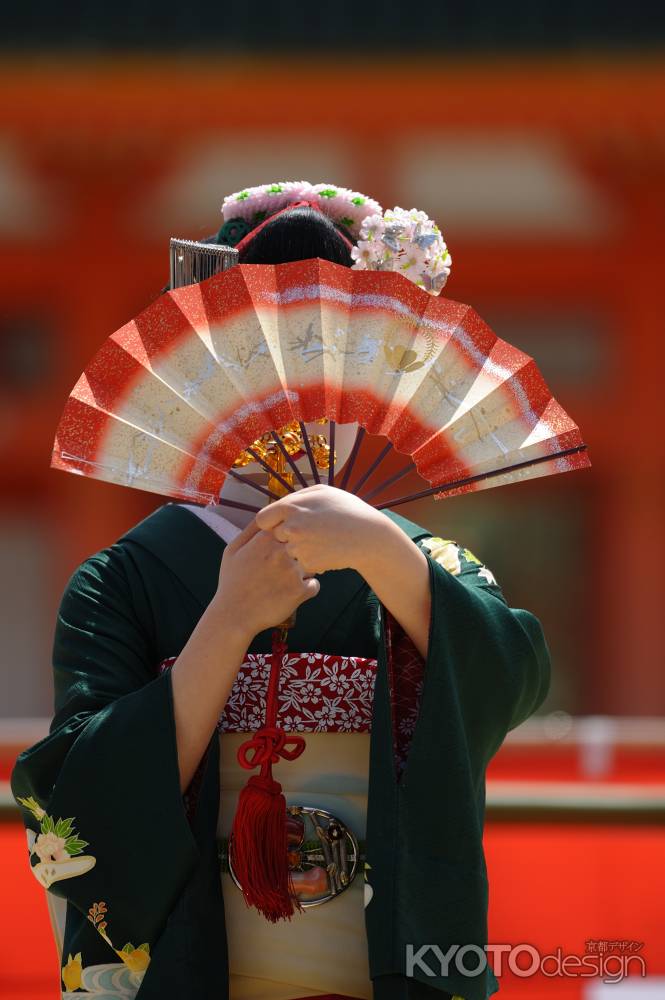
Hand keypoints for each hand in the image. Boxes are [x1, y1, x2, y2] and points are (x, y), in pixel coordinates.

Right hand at [211, 518, 320, 637]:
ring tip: (287, 582)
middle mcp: (281, 551)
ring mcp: (292, 570)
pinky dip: (307, 590)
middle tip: (288, 567)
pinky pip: (315, 585)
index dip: (291, 538)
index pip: (291, 527)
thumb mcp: (232, 550)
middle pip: (305, 543)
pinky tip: (291, 594)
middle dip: (302, 553)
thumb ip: (250, 530)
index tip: (285, 548)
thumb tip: (267, 515)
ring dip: (305, 571)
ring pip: (313, 563)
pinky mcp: (300, 591)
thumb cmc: (232, 582)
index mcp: (266, 538)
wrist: (233, 616)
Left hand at [254, 483, 386, 574]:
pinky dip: (311, 559)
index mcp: (291, 506)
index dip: (271, 523)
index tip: (281, 524)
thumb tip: (280, 504)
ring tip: (321, 541)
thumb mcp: (322, 492)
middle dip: (286, 536)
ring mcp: (299, 547)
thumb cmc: (347, 510)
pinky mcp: (308, 563)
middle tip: (308, 533)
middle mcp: (291, 527)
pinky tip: (327, 551)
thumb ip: (297, 497)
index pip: (262, 519)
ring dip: (299, 549)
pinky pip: (301, 562)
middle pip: (274, 536)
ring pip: (288, 550)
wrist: (369, 536)